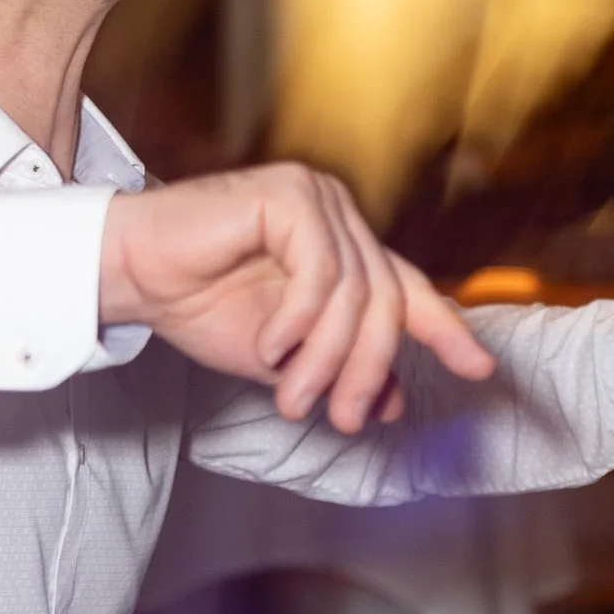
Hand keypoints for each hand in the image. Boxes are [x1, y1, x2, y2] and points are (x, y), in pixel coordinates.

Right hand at [100, 165, 494, 434]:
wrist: (133, 276)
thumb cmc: (198, 305)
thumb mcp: (283, 357)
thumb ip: (336, 369)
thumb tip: (391, 404)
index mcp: (344, 249)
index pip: (409, 289)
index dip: (445, 330)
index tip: (480, 370)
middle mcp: (340, 216)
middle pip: (387, 301)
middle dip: (369, 369)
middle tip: (348, 418)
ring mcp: (317, 200)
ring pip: (355, 294)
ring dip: (326, 358)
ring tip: (292, 396)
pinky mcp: (289, 195)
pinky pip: (320, 272)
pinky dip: (299, 321)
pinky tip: (270, 346)